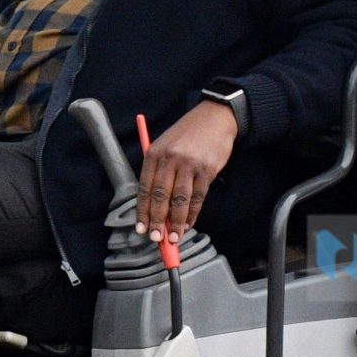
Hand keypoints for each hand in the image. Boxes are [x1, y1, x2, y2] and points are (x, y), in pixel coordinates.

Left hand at [138, 101, 238, 241]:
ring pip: (180, 200)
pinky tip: (189, 223)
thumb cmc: (187, 135)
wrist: (214, 118)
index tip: (141, 228)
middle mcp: (169, 159)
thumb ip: (159, 173)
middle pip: (160, 196)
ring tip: (174, 237)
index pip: (145, 188)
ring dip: (176, 222)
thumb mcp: (165, 146)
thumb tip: (157, 207)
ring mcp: (189, 164)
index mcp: (154, 154)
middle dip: (157, 221)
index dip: (143, 211)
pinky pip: (198, 197)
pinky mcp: (206, 170)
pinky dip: (193, 213)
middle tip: (156, 239)